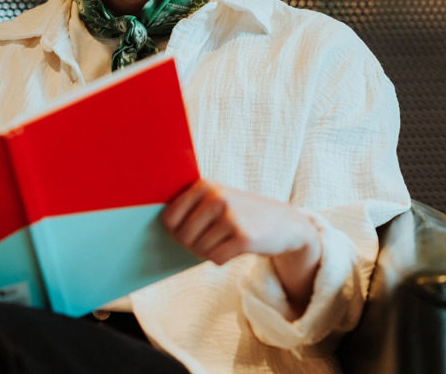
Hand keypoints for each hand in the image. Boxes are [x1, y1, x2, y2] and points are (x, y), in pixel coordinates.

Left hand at [162, 179, 321, 314]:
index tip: (189, 231)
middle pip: (182, 237)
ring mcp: (231, 217)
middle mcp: (216, 198)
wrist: (287, 223)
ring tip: (226, 240)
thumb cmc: (242, 213)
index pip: (168, 218)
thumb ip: (188, 207)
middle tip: (212, 239)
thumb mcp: (216, 199)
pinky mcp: (243, 238)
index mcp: (204, 185)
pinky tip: (235, 248)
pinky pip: (215, 259)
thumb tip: (159, 228)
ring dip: (209, 252)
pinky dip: (222, 259)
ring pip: (199, 250)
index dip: (176, 232)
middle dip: (192, 245)